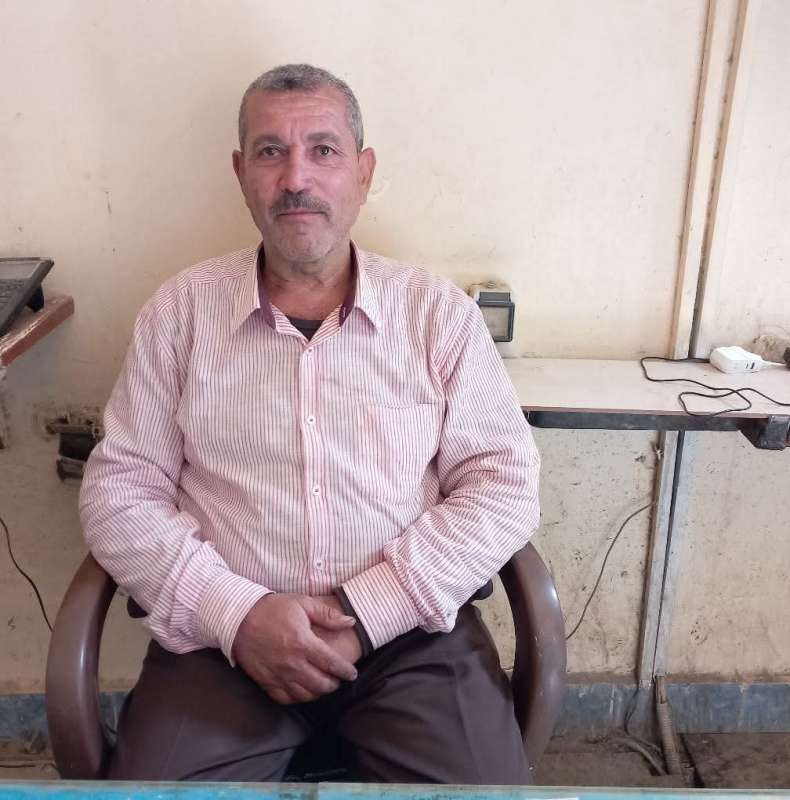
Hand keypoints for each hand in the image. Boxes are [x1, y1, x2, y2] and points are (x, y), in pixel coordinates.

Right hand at [232, 593, 357, 704]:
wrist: (239, 617)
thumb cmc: (273, 608)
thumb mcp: (303, 603)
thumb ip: (328, 615)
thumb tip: (351, 622)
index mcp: (303, 643)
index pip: (332, 664)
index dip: (345, 671)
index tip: (352, 673)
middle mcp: (292, 663)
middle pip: (320, 684)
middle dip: (334, 684)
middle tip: (337, 679)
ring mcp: (278, 674)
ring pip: (305, 695)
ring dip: (317, 693)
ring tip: (322, 685)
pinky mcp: (265, 680)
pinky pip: (285, 698)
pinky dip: (297, 698)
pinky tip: (303, 691)